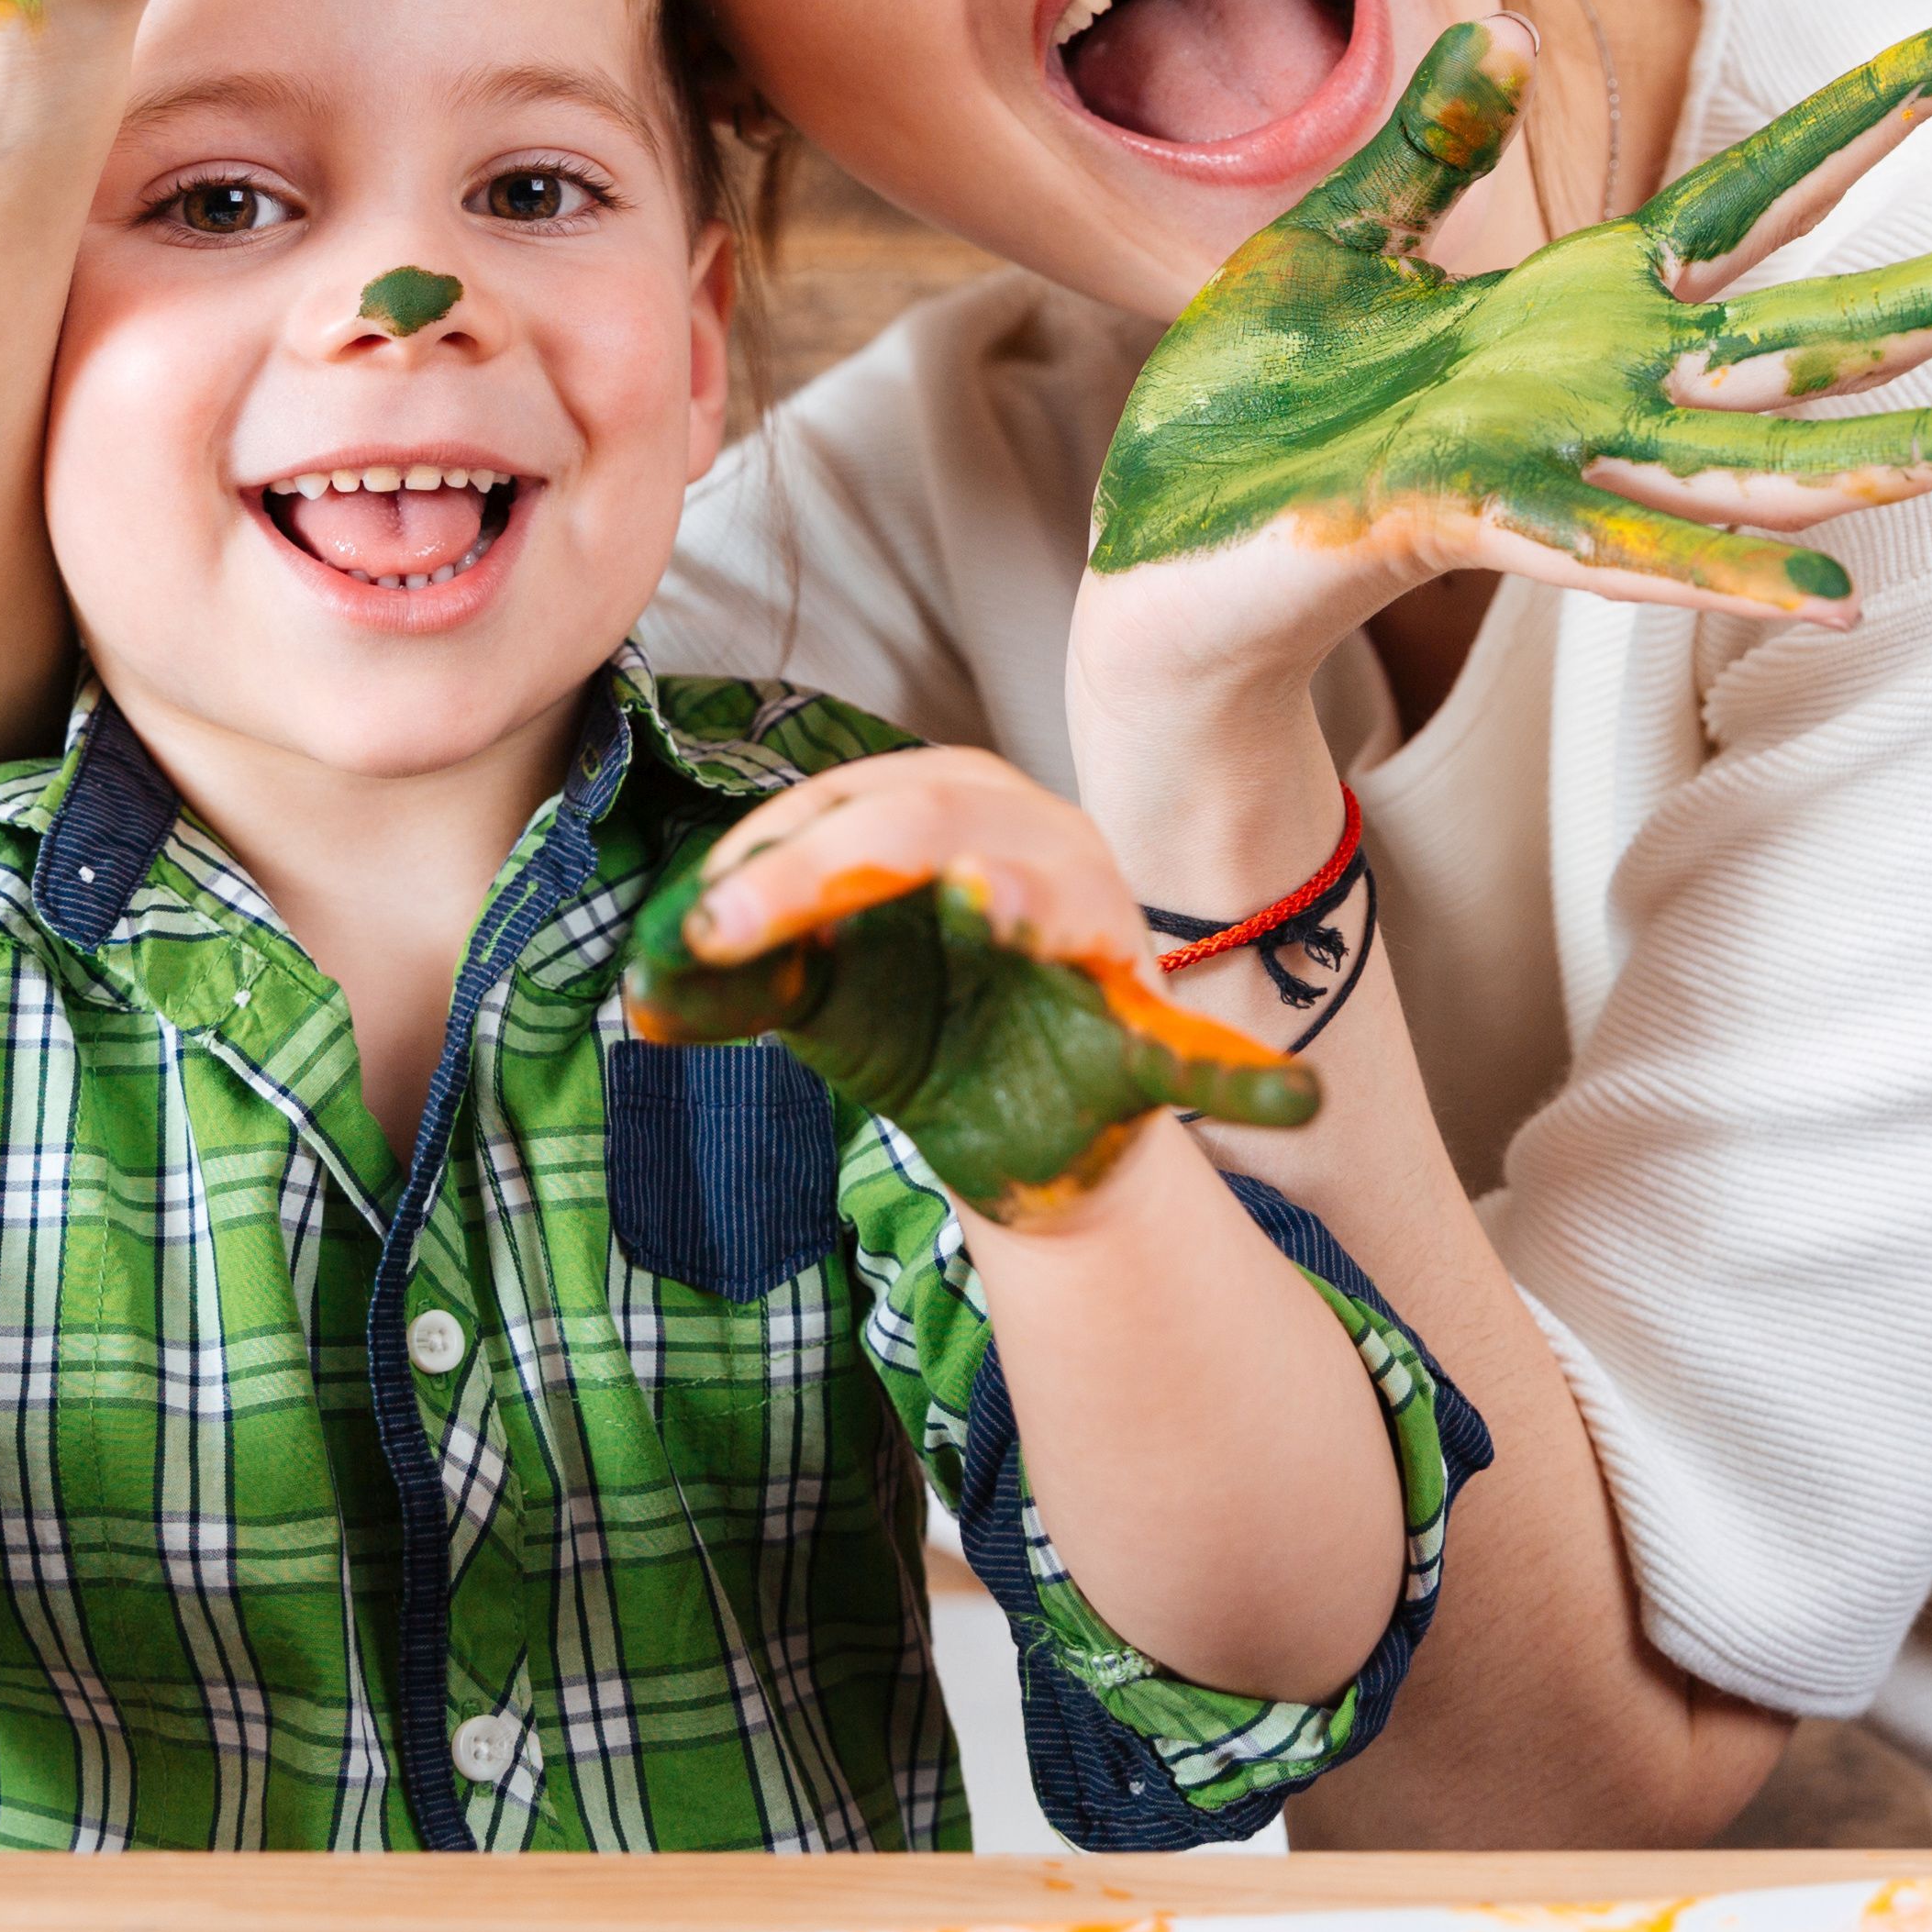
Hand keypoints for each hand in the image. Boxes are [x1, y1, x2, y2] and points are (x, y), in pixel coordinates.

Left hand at [625, 746, 1315, 1223]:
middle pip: (924, 812)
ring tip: (978, 906)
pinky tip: (1289, 1106)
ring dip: (1014, 898)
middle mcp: (1036, 840)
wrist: (1024, 1134)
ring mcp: (1102, 933)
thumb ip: (738, 978)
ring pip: (1057, 890)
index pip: (850, 797)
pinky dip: (1240, 1086)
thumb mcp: (819, 995)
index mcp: (953, 805)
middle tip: (725, 929)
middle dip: (818, 864)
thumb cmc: (922, 1031)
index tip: (690, 922)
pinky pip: (1195, 1056)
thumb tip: (641, 982)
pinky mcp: (1145, 1035)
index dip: (762, 854)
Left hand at [1081, 13, 1931, 698]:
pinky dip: (1722, 567)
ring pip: (1779, 457)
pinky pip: (1616, 551)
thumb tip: (1507, 31)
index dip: (1881, 107)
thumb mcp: (1335, 243)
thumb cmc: (1242, 412)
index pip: (1770, 190)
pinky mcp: (1461, 527)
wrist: (1154, 564)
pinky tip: (1836, 583)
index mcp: (1583, 305)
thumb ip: (1429, 148)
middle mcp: (1607, 390)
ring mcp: (1557, 468)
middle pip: (1841, 328)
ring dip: (1930, 448)